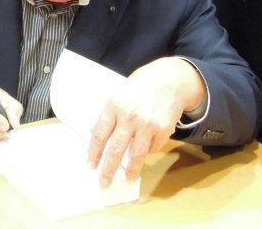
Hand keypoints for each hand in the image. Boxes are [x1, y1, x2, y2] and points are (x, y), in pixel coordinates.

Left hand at [87, 57, 205, 185]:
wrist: (169, 80)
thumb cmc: (140, 86)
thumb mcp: (119, 94)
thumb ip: (110, 114)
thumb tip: (96, 135)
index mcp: (114, 105)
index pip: (99, 134)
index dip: (94, 152)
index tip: (91, 165)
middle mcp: (129, 116)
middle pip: (115, 149)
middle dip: (108, 169)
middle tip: (104, 182)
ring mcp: (147, 124)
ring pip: (135, 155)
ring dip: (131, 170)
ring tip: (127, 178)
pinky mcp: (162, 130)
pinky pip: (152, 148)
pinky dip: (147, 153)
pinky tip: (144, 153)